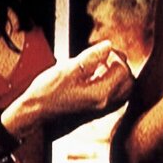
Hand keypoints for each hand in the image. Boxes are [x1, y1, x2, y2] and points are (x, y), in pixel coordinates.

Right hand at [19, 40, 133, 121]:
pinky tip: (94, 78)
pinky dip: (110, 85)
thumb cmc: (47, 93)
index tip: (102, 51)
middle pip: (128, 83)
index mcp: (101, 94)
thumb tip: (108, 46)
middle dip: (121, 66)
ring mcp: (100, 111)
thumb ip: (91, 57)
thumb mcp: (68, 69)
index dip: (115, 56)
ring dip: (117, 76)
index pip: (123, 71)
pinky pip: (113, 98)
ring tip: (101, 66)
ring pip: (122, 92)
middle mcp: (105, 105)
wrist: (34, 116)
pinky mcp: (94, 113)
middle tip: (106, 56)